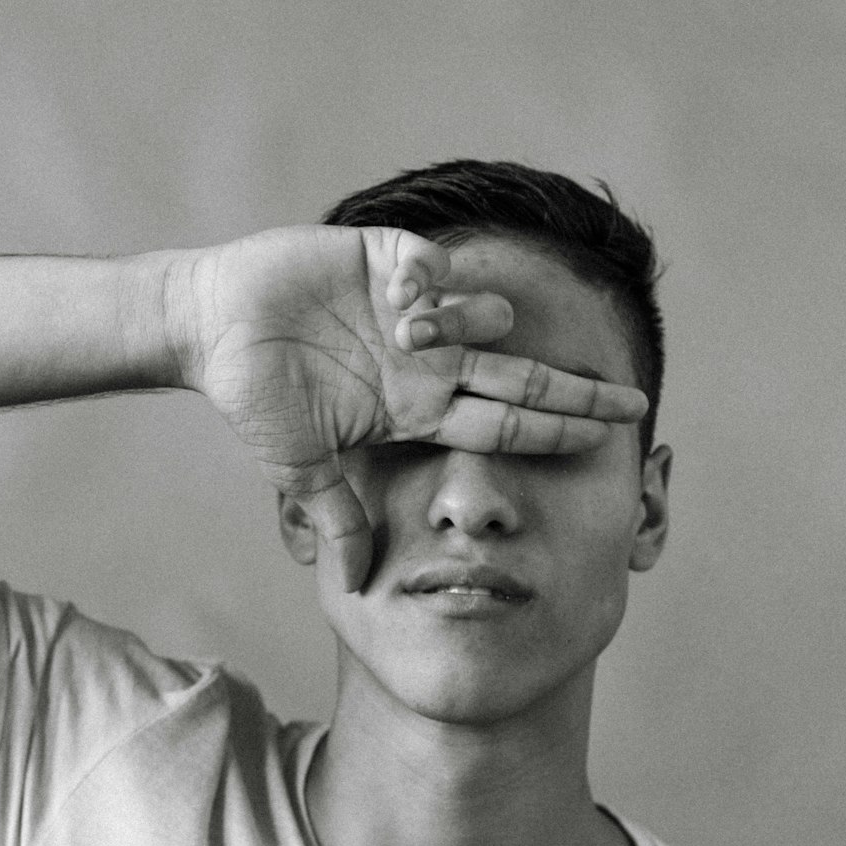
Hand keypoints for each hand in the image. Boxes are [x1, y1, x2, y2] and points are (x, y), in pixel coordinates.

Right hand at [174, 225, 646, 590]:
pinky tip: (405, 294)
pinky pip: (434, 266)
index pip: (505, 426)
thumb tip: (357, 585)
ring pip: (481, 317)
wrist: (212, 326)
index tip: (607, 445)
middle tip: (632, 402)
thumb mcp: (302, 468)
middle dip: (574, 392)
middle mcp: (430, 361)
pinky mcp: (386, 260)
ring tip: (437, 334)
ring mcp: (413, 311)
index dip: (554, 434)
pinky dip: (435, 280)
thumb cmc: (256, 396)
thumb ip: (339, 518)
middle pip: (521, 378)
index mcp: (419, 408)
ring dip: (474, 326)